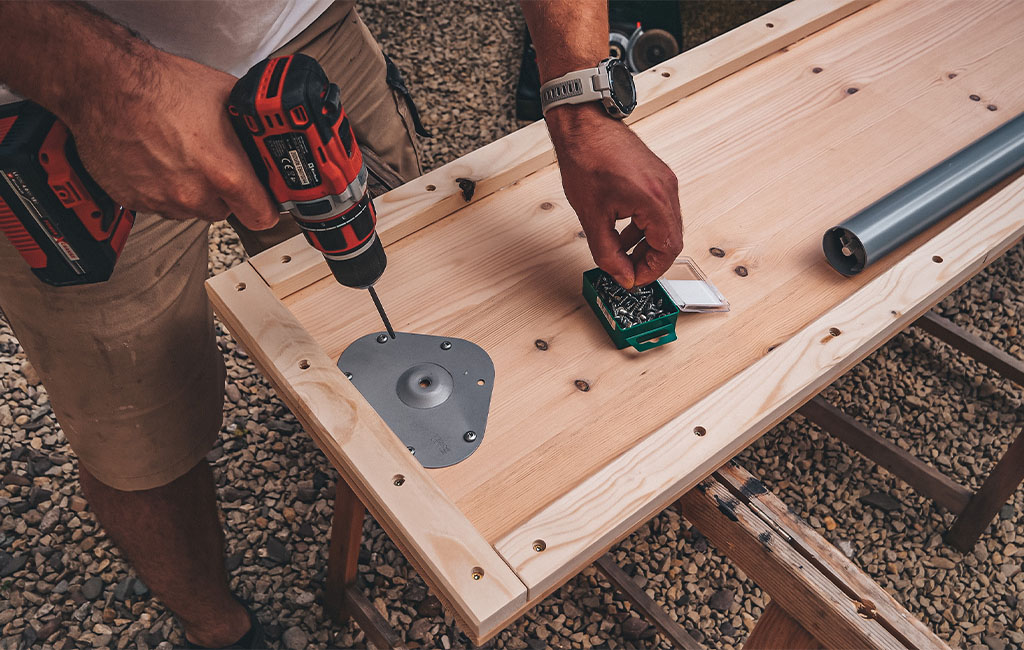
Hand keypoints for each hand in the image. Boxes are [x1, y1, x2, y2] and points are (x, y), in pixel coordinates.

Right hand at [68, 54, 278, 228]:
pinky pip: (158, 204)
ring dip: (189, 190)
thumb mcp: (225, 96)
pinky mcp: (134, 201)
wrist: (103, 83)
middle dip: (222, 191)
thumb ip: (249, 127)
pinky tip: (155, 158)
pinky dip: (160, 187)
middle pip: (223, 211)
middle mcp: (192, 194)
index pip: (261, 216)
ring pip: (189, 209)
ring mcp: (160, 200)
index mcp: (223, 172)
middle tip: (211, 161)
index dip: (264, 205)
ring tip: (178, 154)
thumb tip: (263, 135)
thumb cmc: (159, 85)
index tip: (262, 198)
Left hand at [547, 104, 682, 287]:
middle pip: (671, 239)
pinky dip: (644, 226)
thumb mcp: (591, 216)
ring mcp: (664, 181)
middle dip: (649, 260)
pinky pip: (659, 210)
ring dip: (646, 244)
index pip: (667, 249)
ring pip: (665, 225)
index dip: (651, 271)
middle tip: (627, 271)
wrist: (584, 124)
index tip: (633, 280)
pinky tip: (622, 231)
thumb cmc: (586, 158)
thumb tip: (621, 276)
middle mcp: (666, 189)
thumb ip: (607, 253)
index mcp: (653, 200)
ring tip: (620, 253)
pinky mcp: (657, 176)